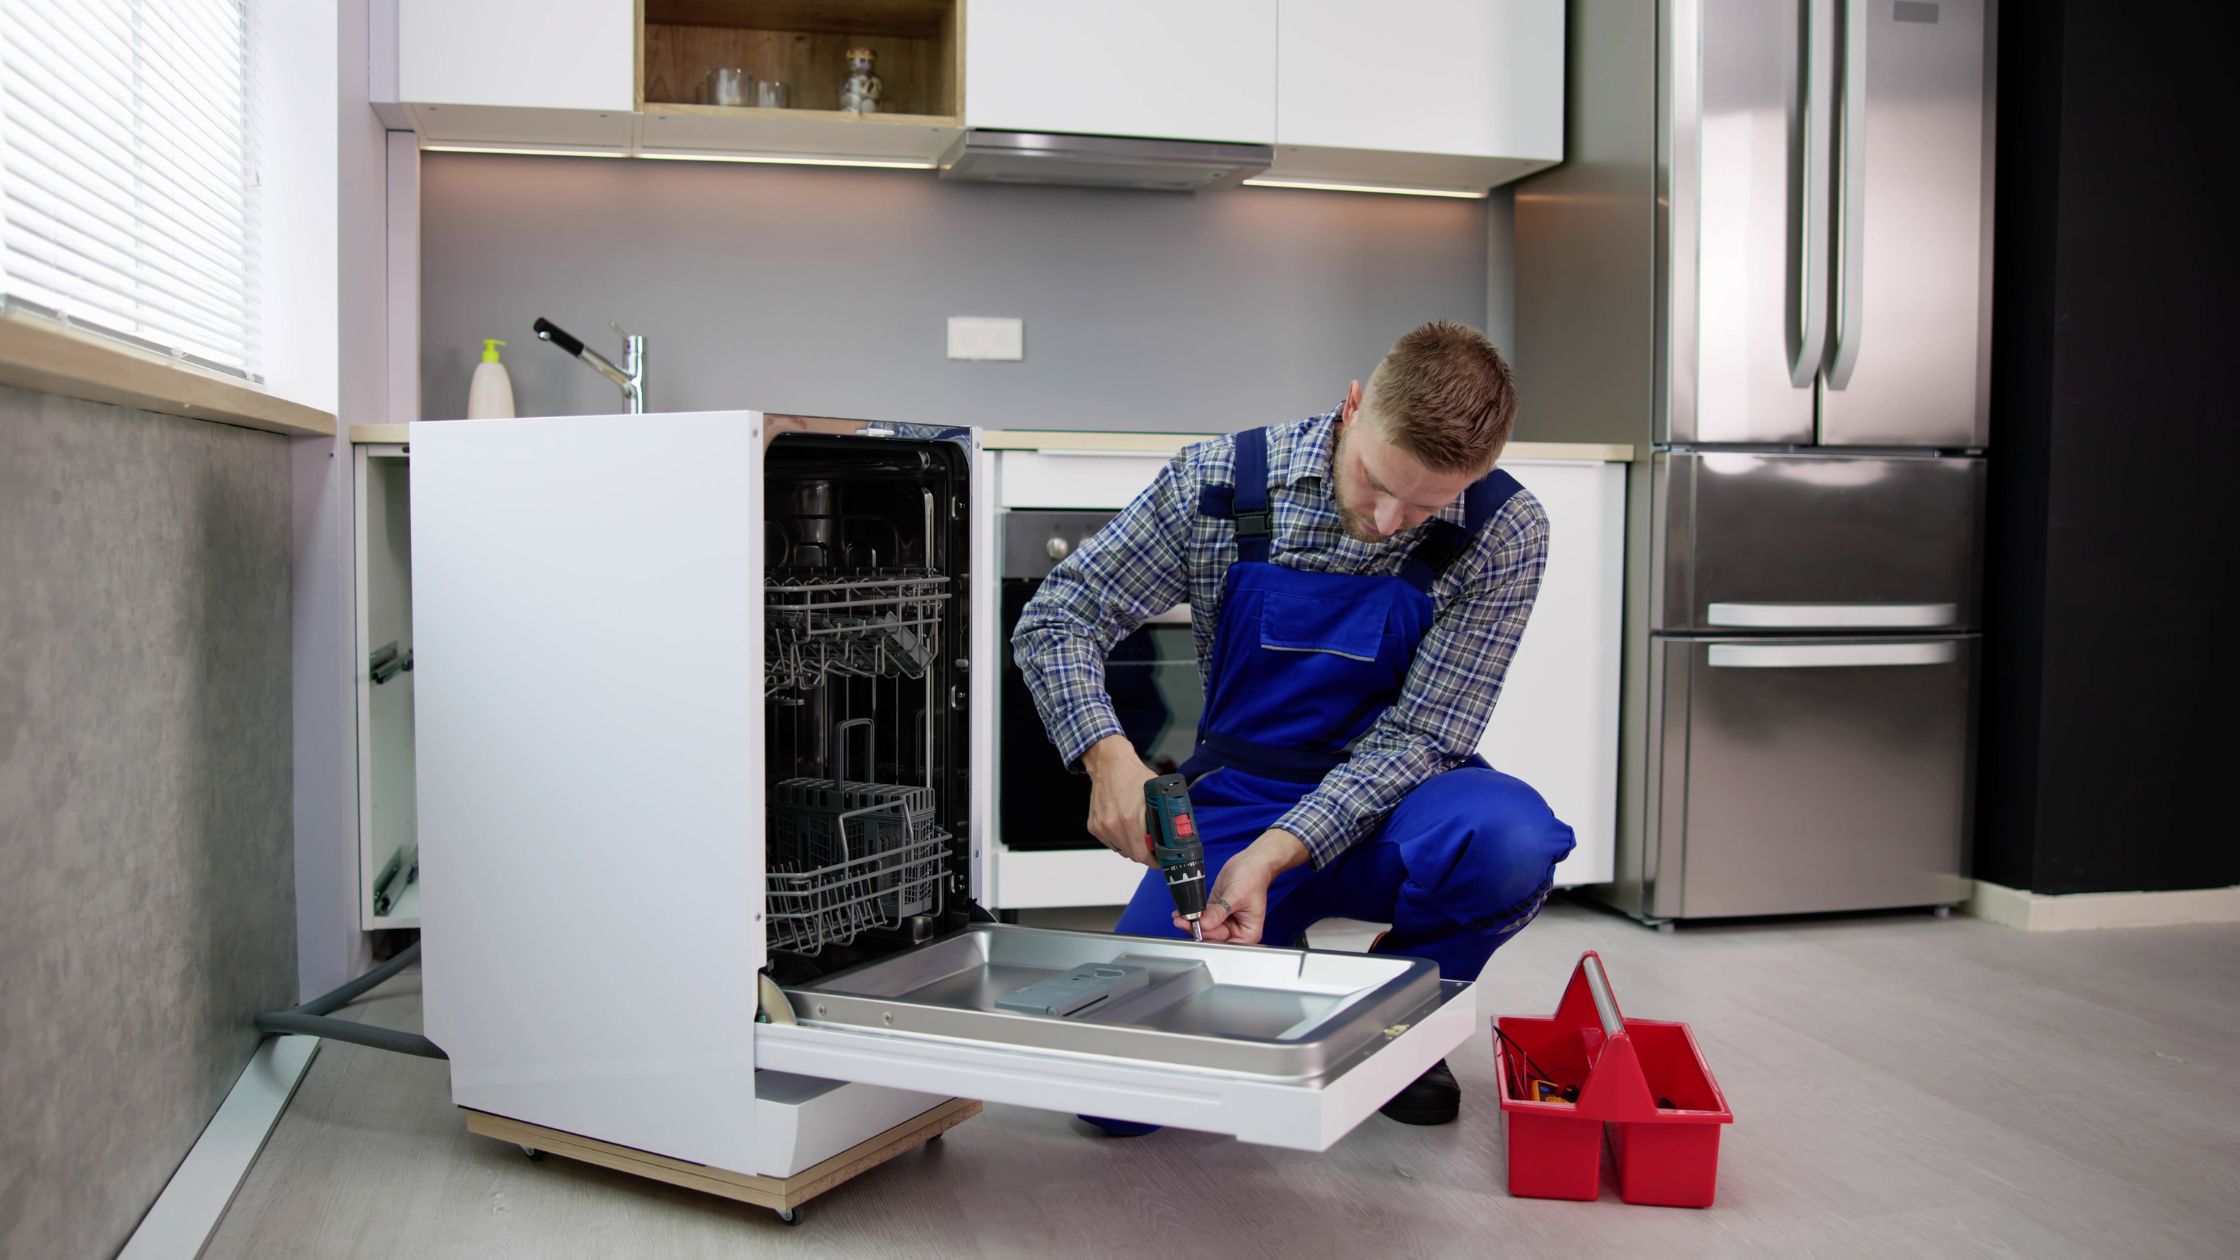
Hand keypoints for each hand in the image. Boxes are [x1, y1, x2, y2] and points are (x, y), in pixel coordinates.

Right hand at [1082, 735, 1156, 864]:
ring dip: (1132, 847)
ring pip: (1121, 850)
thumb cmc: (1132, 776)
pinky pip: (1111, 843)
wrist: (1109, 764)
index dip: (1154, 860)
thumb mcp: (1155, 794)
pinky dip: (1119, 840)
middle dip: (1145, 854)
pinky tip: (1125, 827)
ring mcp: (1102, 826)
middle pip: (1132, 855)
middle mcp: (1112, 824)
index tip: (1160, 859)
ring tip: (1139, 835)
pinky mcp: (1094, 826)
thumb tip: (1176, 832)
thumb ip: (1164, 815)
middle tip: (1153, 848)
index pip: (1141, 854)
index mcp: (1129, 817)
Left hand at [1187, 829, 1309, 944]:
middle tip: (1182, 923)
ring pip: (1205, 927)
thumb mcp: (1236, 896)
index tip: (1197, 932)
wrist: (1251, 862)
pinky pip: (1202, 916)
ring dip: (1191, 923)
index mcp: (1247, 932)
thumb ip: (1219, 912)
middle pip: (1213, 936)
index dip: (1211, 939)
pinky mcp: (1216, 910)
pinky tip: (1182, 912)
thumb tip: (1204, 925)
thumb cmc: (1253, 878)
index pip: (1226, 943)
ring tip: (1179, 917)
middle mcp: (1236, 929)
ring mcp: (1224, 920)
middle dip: (1197, 930)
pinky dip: (1193, 915)